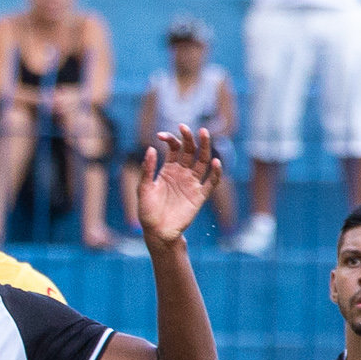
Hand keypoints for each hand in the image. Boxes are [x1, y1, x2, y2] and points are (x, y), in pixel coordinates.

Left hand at [135, 127, 224, 244]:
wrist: (157, 232)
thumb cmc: (147, 211)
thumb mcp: (144, 189)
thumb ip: (148, 169)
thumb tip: (151, 148)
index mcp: (169, 169)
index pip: (174, 149)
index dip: (170, 139)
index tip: (161, 135)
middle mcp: (182, 173)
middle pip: (190, 151)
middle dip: (189, 138)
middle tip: (185, 127)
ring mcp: (192, 183)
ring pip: (202, 162)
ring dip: (204, 148)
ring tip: (204, 134)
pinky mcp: (199, 196)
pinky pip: (211, 182)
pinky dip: (215, 173)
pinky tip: (216, 162)